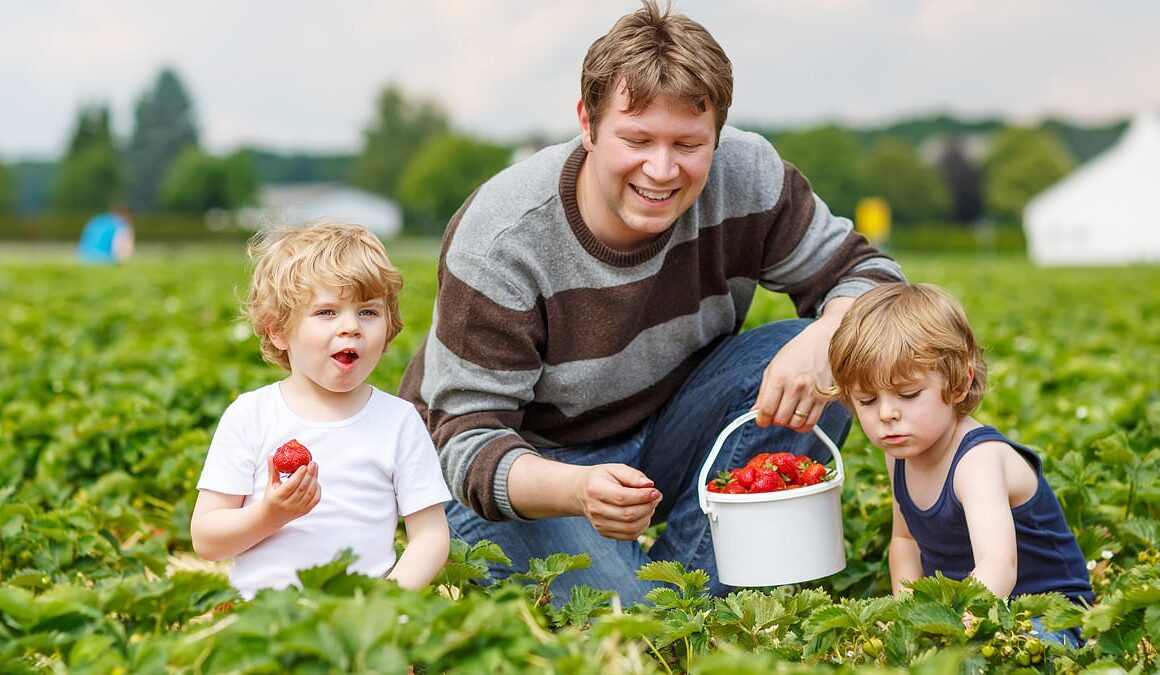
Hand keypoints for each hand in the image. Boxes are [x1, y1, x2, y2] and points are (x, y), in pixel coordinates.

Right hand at [262, 455, 320, 522]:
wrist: (272, 517)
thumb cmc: (271, 498)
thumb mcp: (270, 485)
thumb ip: (272, 470)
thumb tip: (271, 455)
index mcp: (277, 498)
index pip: (291, 486)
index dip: (298, 475)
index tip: (304, 465)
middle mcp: (288, 505)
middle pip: (302, 488)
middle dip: (309, 474)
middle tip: (313, 463)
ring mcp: (298, 509)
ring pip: (310, 493)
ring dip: (315, 479)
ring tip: (315, 468)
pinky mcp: (305, 511)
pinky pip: (315, 499)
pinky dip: (317, 488)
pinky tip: (316, 480)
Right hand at [574, 464, 661, 540]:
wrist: (582, 492)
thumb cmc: (604, 478)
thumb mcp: (616, 469)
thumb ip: (633, 475)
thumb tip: (650, 485)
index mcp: (595, 489)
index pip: (622, 497)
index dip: (643, 496)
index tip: (656, 491)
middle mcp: (595, 509)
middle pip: (628, 515)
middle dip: (648, 506)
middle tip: (656, 497)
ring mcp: (599, 524)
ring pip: (631, 528)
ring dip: (647, 517)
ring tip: (649, 505)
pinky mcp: (604, 533)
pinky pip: (629, 536)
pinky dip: (641, 527)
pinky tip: (643, 515)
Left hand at [753, 298, 851, 431]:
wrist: (823, 341)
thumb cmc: (795, 353)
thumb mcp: (773, 367)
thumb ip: (763, 392)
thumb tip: (755, 412)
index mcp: (779, 377)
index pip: (766, 409)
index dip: (761, 420)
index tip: (761, 420)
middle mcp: (795, 386)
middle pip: (780, 419)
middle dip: (774, 420)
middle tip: (775, 414)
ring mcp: (811, 393)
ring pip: (796, 423)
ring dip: (788, 423)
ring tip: (787, 414)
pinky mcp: (824, 397)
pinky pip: (811, 422)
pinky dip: (803, 426)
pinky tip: (799, 418)